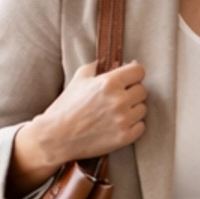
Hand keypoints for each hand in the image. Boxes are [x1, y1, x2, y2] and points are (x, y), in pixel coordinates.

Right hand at [9, 60, 147, 192]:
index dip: (134, 74)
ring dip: (133, 109)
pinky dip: (133, 126)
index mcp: (109, 82)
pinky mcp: (125, 137)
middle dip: (132, 92)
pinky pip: (141, 127)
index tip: (129, 79)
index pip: (139, 71)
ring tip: (116, 112)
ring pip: (142, 109)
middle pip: (142, 91)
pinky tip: (118, 124)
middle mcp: (119, 100)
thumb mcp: (79, 79)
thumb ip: (97, 67)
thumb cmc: (66, 106)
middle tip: (119, 98)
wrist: (57, 136)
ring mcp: (123, 120)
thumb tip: (112, 61)